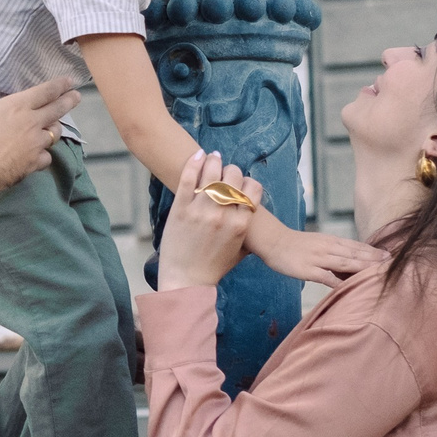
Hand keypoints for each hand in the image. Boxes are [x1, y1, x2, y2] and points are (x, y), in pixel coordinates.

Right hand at [0, 66, 77, 192]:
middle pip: (57, 109)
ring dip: (56, 128)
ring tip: (56, 126)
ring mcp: (35, 144)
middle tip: (77, 96)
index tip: (70, 81)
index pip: (45, 91)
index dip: (60, 85)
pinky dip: (44, 154)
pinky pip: (46, 157)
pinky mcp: (34, 162)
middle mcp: (31, 122)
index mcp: (17, 106)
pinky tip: (39, 155)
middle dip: (69, 101)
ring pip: (55, 133)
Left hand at [156, 151, 254, 289]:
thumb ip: (249, 231)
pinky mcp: (181, 209)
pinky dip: (193, 163)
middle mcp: (223, 215)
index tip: (240, 183)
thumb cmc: (214, 267)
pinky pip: (189, 178)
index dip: (248, 181)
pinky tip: (197, 155)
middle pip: (234, 176)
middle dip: (231, 170)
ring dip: (214, 161)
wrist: (186, 280)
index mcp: (241, 225)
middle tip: (224, 170)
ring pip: (212, 173)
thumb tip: (255, 213)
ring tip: (211, 158)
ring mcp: (201, 211)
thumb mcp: (240, 251)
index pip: (253, 188)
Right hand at [247, 209, 387, 288]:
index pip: (356, 245)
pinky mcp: (308, 270)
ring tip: (378, 271)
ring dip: (362, 267)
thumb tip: (351, 261)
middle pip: (355, 253)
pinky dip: (340, 282)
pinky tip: (351, 286)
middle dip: (374, 258)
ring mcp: (318, 258)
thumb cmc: (296, 245)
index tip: (390, 255)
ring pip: (345, 263)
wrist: (273, 241)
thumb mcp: (318, 243)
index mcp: (331, 241)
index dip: (373, 251)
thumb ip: (334, 251)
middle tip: (392, 262)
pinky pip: (327, 277)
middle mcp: (328, 247)